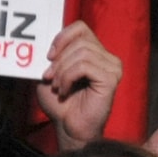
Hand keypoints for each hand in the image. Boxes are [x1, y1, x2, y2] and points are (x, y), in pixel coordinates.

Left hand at [34, 21, 122, 148]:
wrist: (69, 128)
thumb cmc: (61, 104)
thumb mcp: (51, 73)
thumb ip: (52, 55)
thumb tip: (44, 40)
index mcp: (96, 53)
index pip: (80, 28)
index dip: (62, 37)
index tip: (49, 56)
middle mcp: (108, 58)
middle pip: (80, 41)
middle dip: (59, 59)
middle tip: (49, 77)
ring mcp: (112, 68)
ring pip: (82, 53)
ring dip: (62, 70)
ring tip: (57, 86)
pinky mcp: (111, 79)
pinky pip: (84, 66)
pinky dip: (68, 77)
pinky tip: (64, 91)